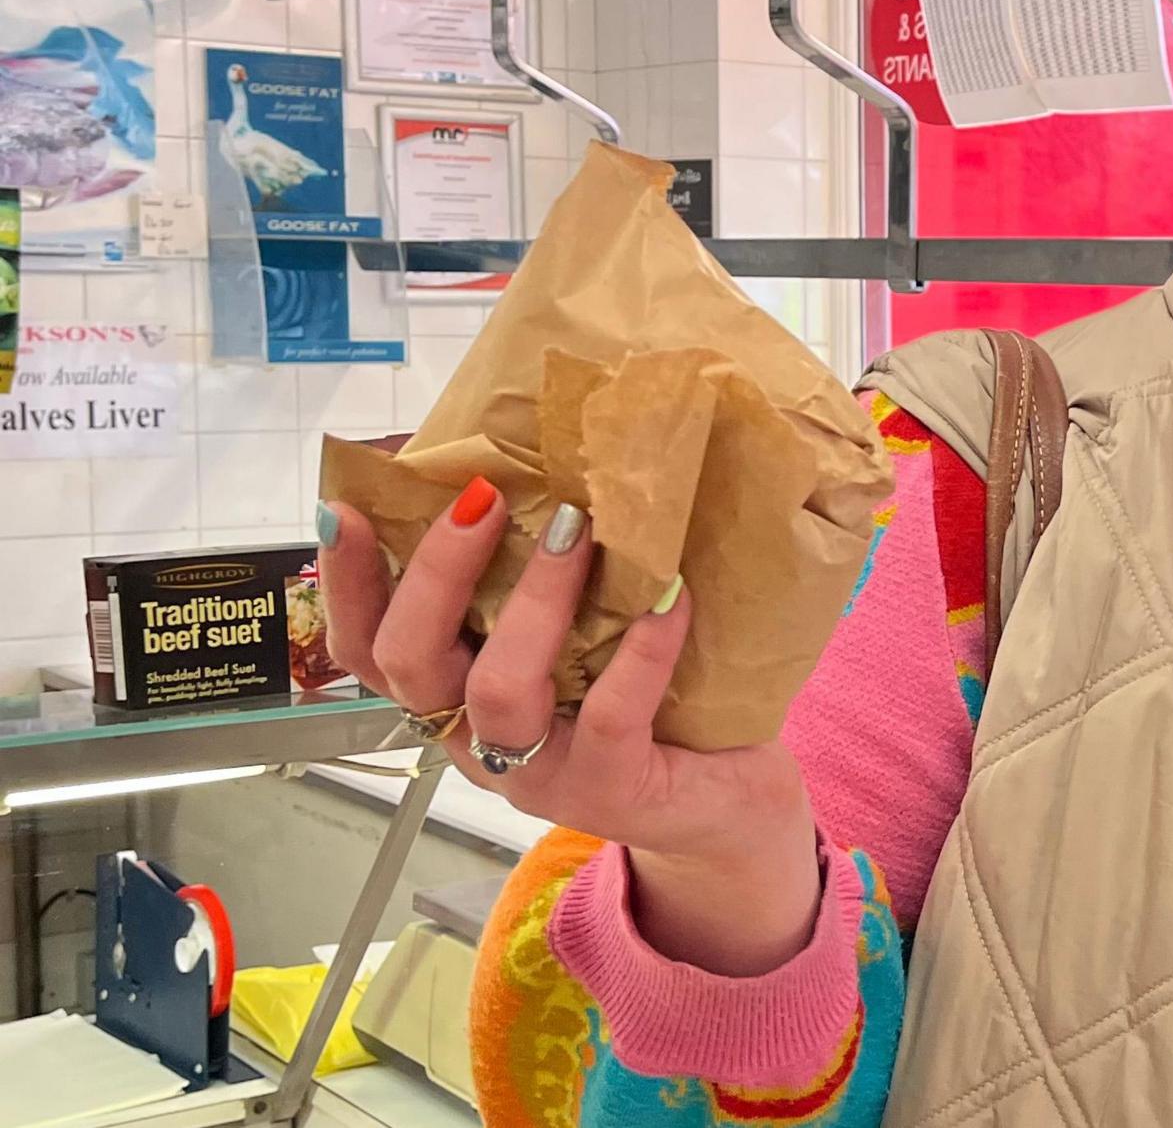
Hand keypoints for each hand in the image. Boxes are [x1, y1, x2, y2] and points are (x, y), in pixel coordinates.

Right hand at [319, 484, 821, 972]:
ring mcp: (540, 775)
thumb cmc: (647, 704)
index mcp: (456, 698)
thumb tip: (521, 474)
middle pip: (410, 662)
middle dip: (436, 572)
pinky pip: (610, 716)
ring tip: (575, 529)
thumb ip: (535, 579)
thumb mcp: (578, 637)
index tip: (346, 508)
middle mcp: (480, 741)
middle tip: (484, 497)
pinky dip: (640, 649)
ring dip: (535, 599)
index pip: (368, 647)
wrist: (725, 801)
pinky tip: (669, 596)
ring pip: (499, 689)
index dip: (345, 583)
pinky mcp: (611, 790)